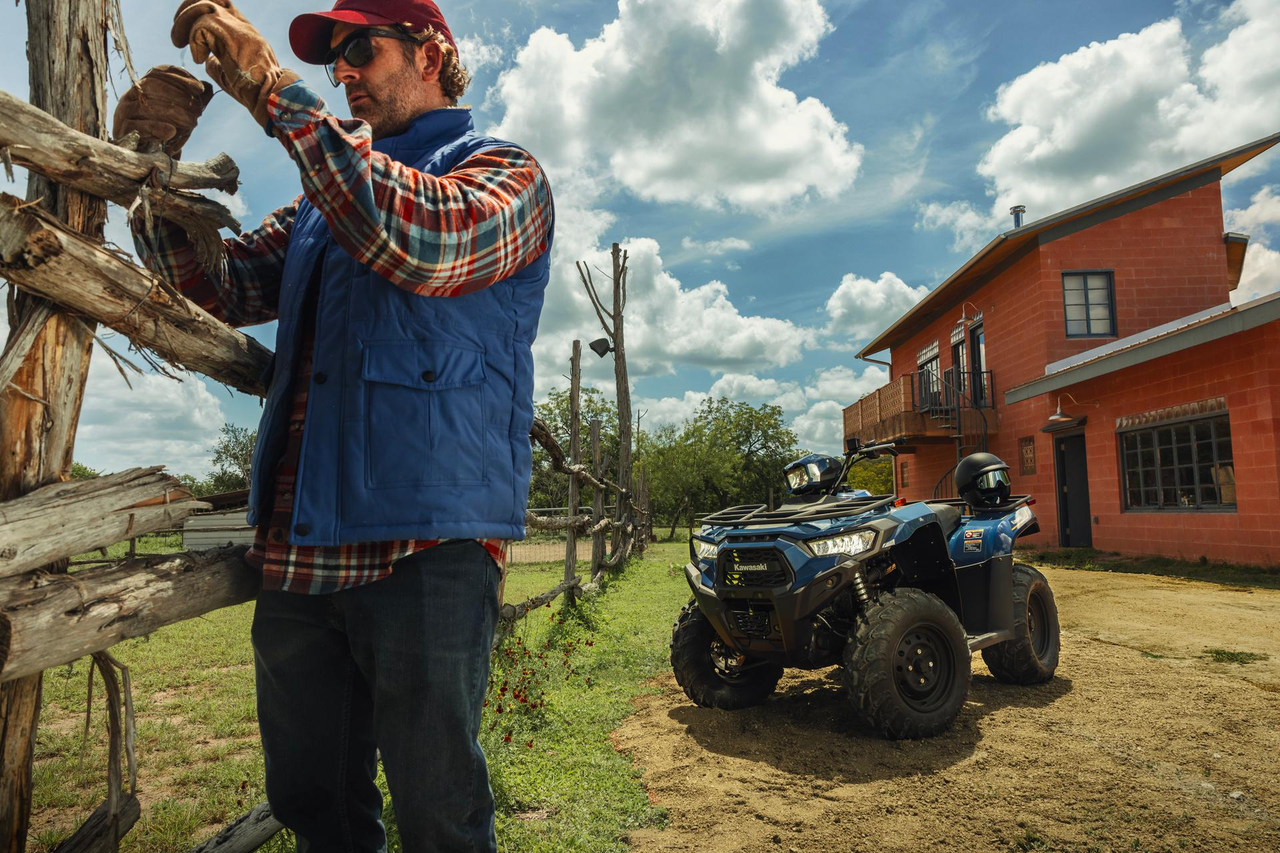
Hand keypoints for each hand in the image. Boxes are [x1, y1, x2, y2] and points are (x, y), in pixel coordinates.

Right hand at [111, 65, 213, 157]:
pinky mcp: (121, 130)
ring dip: (173, 113)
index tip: (201, 90)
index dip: (180, 78)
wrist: (148, 159)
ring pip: (145, 105)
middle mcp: (131, 96)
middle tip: (199, 112)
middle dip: (180, 97)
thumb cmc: (165, 132)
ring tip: (192, 123)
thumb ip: (194, 101)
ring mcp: (124, 112)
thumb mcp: (183, 115)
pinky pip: (136, 126)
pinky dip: (155, 128)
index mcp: (143, 87)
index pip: (158, 72)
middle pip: (152, 86)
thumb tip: (208, 86)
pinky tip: (172, 132)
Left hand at [171, 0, 298, 131]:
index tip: (186, 35)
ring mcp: (237, 28)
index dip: (198, 13)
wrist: (271, 96)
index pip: (221, 6)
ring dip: (184, 22)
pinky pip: (202, 25)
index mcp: (244, 31)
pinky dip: (194, 40)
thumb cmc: (254, 91)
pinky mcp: (231, 36)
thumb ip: (218, 61)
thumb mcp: (231, 73)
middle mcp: (241, 24)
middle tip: (177, 35)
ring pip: (203, 5)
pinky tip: (198, 58)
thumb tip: (205, 59)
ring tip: (178, 42)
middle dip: (186, 9)